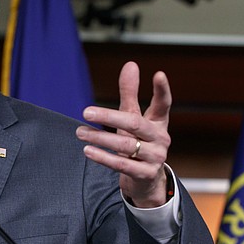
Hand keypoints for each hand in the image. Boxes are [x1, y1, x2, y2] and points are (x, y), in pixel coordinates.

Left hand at [75, 61, 170, 207]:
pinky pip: (122, 165)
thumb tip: (131, 64)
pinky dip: (103, 157)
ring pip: (125, 146)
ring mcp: (155, 157)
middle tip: (85, 112)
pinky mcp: (145, 174)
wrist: (146, 180)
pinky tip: (88, 150)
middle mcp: (160, 138)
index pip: (163, 104)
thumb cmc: (138, 141)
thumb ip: (130, 93)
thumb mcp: (134, 117)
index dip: (162, 90)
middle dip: (109, 117)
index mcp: (159, 122)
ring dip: (100, 138)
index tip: (158, 74)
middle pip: (134, 124)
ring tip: (80, 132)